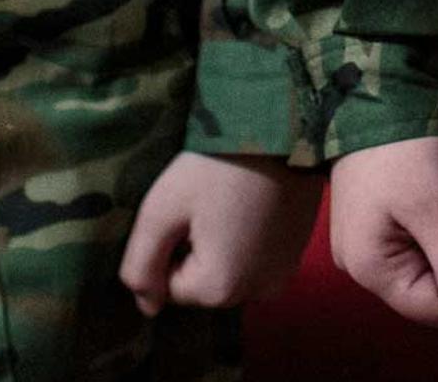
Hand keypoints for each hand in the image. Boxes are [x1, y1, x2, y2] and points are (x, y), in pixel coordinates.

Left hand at [118, 152, 325, 312]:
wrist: (280, 129)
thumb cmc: (215, 166)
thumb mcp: (161, 210)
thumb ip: (141, 265)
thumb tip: (147, 308)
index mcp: (219, 287)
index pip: (170, 286)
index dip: (169, 246)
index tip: (184, 209)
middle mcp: (255, 292)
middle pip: (203, 283)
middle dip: (195, 249)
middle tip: (205, 203)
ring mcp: (281, 274)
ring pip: (229, 272)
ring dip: (221, 246)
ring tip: (227, 202)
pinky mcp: (296, 255)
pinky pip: (256, 262)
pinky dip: (247, 241)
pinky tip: (248, 206)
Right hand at [328, 135, 437, 330]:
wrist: (376, 95)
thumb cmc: (406, 153)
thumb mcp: (437, 209)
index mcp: (369, 270)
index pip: (432, 310)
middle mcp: (358, 266)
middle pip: (423, 292)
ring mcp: (361, 244)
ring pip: (420, 269)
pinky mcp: (370, 223)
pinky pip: (410, 248)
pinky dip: (432, 235)